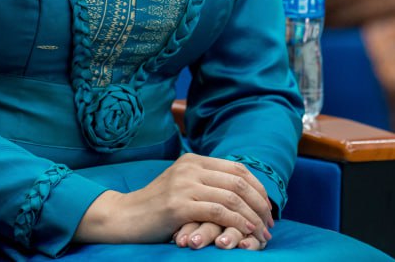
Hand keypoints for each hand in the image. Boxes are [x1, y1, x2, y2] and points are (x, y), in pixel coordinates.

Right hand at [74, 154, 273, 245]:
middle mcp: (190, 168)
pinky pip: (218, 212)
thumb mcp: (181, 186)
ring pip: (232, 198)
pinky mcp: (179, 205)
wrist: (124, 216)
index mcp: (193, 160)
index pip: (237, 169)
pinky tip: (245, 232)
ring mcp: (184, 185)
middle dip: (260, 205)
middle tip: (270, 224)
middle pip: (238, 183)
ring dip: (252, 218)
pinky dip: (236, 222)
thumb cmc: (156, 207)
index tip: (268, 208)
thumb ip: (205, 182)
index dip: (258, 188)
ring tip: (261, 234)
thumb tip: (239, 192)